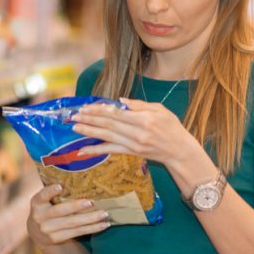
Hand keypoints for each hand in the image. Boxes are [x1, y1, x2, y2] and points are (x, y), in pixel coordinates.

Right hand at [27, 184, 109, 246]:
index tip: (60, 186)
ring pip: (72, 223)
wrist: (38, 234)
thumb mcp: (44, 200)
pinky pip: (77, 232)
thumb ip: (53, 190)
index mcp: (37, 203)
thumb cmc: (47, 209)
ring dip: (90, 219)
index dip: (50, 191)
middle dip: (77, 206)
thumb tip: (76, 171)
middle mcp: (40, 217)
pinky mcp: (57, 239)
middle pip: (61, 211)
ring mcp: (48, 230)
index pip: (42, 195)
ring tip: (104, 214)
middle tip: (91, 202)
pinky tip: (103, 225)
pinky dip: (92, 228)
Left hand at [71, 98, 200, 169]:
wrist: (179, 151)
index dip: (99, 110)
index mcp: (144, 119)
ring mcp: (133, 144)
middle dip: (90, 119)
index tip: (86, 107)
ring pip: (107, 136)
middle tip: (74, 115)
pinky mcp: (131, 153)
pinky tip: (83, 150)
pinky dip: (96, 150)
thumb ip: (139, 105)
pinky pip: (110, 151)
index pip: (116, 113)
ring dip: (89, 132)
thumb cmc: (172, 127)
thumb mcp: (160, 109)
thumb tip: (120, 101)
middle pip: (109, 124)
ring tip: (75, 127)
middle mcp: (137, 132)